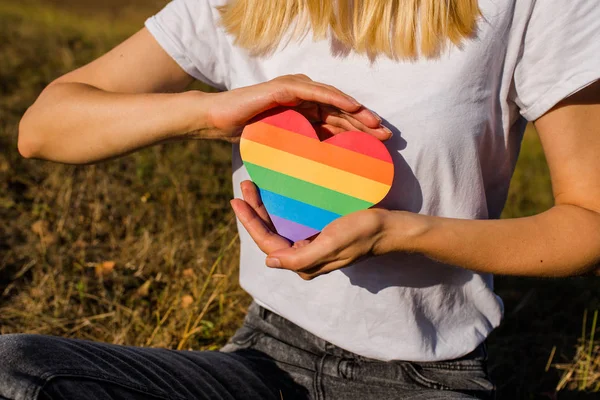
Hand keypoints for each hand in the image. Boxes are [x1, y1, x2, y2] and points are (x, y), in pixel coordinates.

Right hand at [193, 74, 391, 141]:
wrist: (219, 121)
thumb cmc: (249, 136)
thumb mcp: (284, 150)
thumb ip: (303, 156)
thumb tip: (321, 180)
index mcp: (307, 115)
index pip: (339, 123)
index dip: (361, 133)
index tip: (380, 147)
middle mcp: (306, 100)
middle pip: (342, 112)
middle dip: (366, 124)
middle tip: (387, 137)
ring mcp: (297, 91)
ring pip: (334, 101)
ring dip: (357, 112)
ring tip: (376, 124)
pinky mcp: (287, 88)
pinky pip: (316, 93)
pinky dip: (336, 99)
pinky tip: (353, 107)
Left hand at [230, 181, 391, 279]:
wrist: (389, 228)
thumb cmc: (362, 233)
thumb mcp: (331, 244)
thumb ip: (300, 257)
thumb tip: (269, 262)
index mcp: (303, 263)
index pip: (267, 244)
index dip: (249, 223)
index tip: (237, 201)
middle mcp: (304, 256)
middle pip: (270, 234)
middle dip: (255, 211)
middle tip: (245, 186)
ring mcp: (311, 245)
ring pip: (279, 226)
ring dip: (265, 208)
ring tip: (254, 186)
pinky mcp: (319, 234)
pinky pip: (292, 221)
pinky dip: (281, 208)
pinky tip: (276, 194)